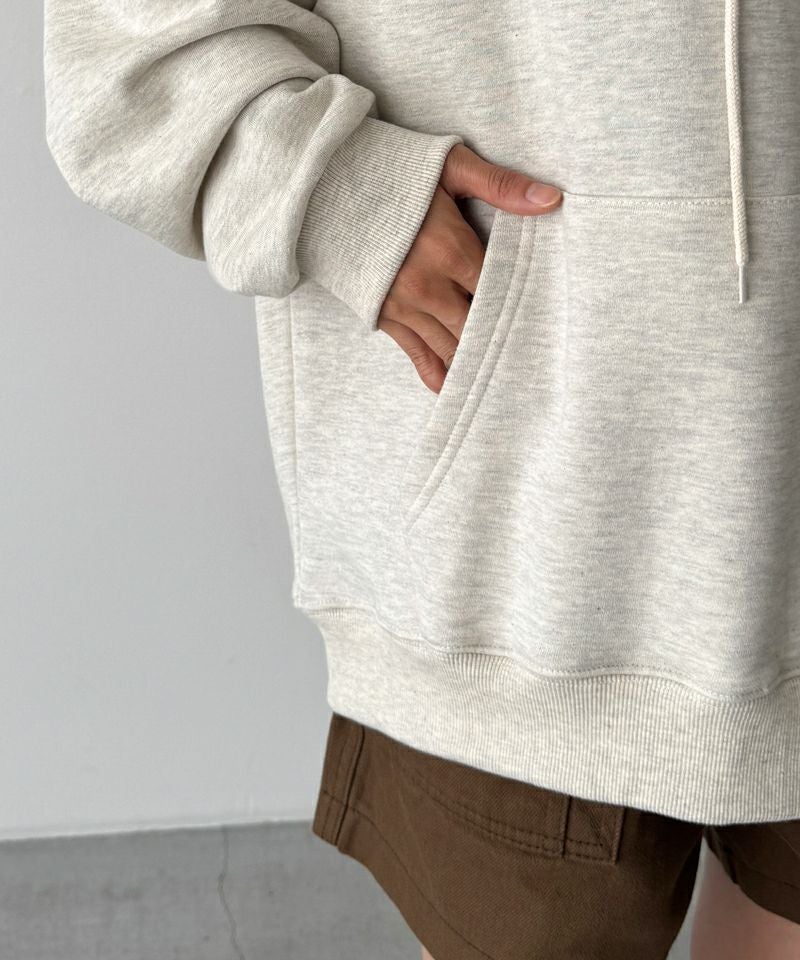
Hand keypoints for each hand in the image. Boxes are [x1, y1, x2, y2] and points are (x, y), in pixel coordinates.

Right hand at [377, 143, 561, 392]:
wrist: (323, 187)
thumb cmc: (390, 171)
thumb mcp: (448, 165)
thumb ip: (500, 185)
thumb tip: (551, 200)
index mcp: (451, 249)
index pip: (499, 289)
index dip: (521, 301)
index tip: (543, 314)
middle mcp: (428, 286)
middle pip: (478, 325)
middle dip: (502, 337)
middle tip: (533, 357)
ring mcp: (403, 306)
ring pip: (452, 346)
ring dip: (475, 361)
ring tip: (504, 379)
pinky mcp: (384, 316)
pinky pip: (418, 355)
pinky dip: (437, 374)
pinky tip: (455, 389)